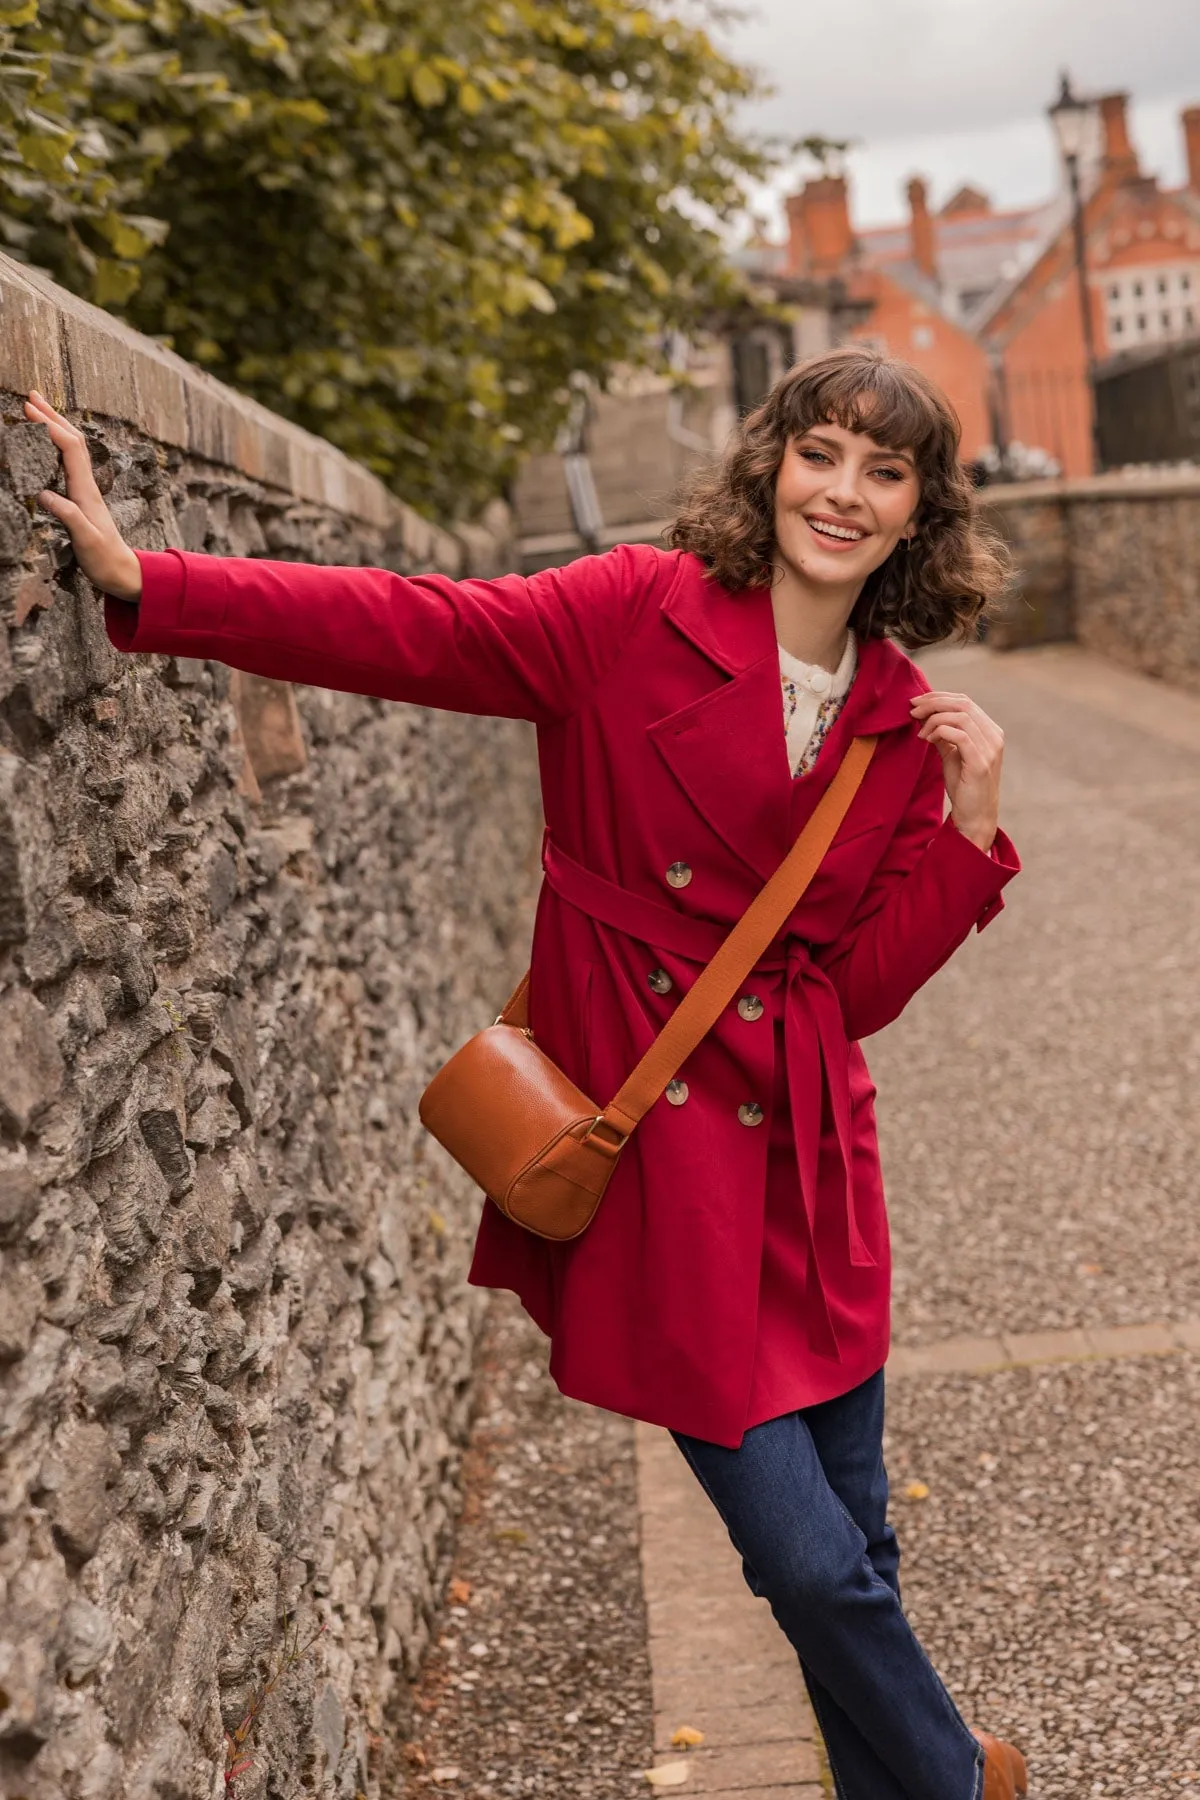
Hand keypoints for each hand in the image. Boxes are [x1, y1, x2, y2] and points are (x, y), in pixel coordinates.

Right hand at [23, 392, 142, 602]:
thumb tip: (45, 494)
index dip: (50, 426)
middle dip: (53, 416)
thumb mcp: (86, 541)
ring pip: (74, 449)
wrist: (124, 572)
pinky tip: (51, 444)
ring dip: (57, 426)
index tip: (29, 410)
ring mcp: (87, 490)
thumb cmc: (105, 560)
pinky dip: (59, 445)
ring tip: (39, 410)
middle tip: (31, 396)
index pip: (69, 448)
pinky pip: (72, 462)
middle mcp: (88, 485)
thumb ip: (68, 516)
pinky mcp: (84, 498)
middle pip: (73, 440)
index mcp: (86, 491)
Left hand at [909, 689, 1003, 851]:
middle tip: (912, 710)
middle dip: (933, 703)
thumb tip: (925, 716)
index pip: (964, 701)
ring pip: (960, 716)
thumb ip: (944, 734)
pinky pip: (959, 735)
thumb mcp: (952, 755)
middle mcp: (994, 736)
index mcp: (990, 731)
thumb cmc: (963, 787)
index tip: (915, 702)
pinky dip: (939, 732)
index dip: (938, 697)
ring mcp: (990, 749)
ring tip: (919, 732)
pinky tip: (927, 740)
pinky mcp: (981, 763)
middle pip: (962, 704)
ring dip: (934, 719)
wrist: (975, 817)